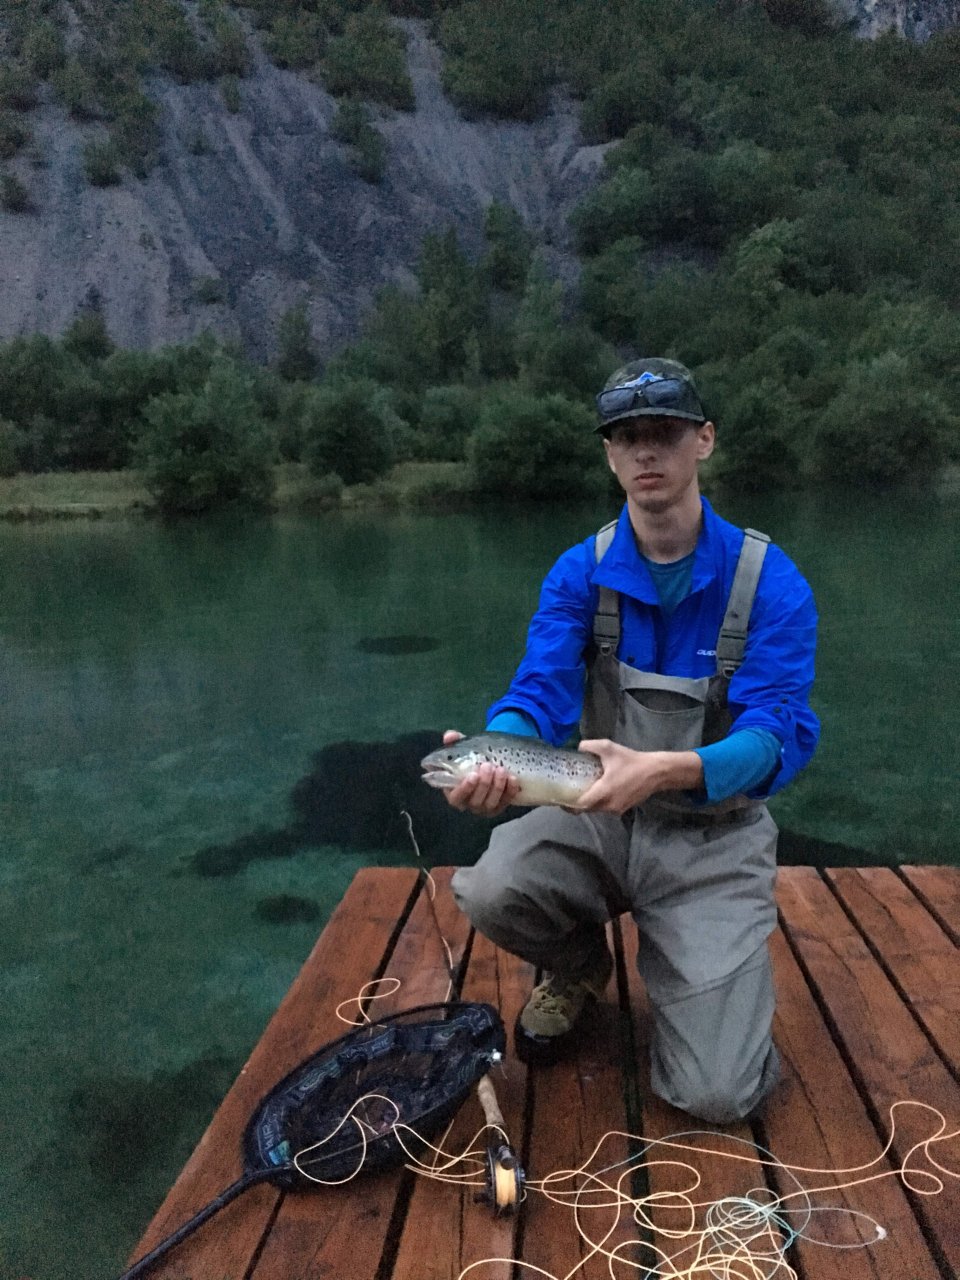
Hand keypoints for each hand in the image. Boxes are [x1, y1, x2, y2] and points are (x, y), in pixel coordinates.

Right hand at [440, 729, 520, 816]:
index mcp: (455, 791)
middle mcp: (469, 802)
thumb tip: (449, 736)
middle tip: (488, 766)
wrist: (492, 761)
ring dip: (497, 786)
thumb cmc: (472, 757)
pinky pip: (506, 801)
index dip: (464, 789)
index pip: (455, 797)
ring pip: (491, 803)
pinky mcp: (500, 806)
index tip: (472, 775)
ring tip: (501, 769)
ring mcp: (485, 807)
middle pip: (475, 801)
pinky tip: (513, 778)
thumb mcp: (464, 748)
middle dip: (484, 784)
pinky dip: (510, 790)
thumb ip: (454, 741)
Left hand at [572, 740, 701, 814]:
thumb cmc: (631, 761)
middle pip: (587, 809)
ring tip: (582, 790)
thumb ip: (590, 746)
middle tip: (568, 792)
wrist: (656, 772)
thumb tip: (578, 748)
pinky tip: (598, 790)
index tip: (560, 798)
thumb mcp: (609, 748)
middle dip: (576, 803)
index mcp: (604, 792)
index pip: (581, 805)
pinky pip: (606, 808)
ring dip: (589, 802)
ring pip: (597, 809)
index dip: (568, 804)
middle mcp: (609, 805)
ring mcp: (617, 809)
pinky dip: (599, 802)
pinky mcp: (623, 809)